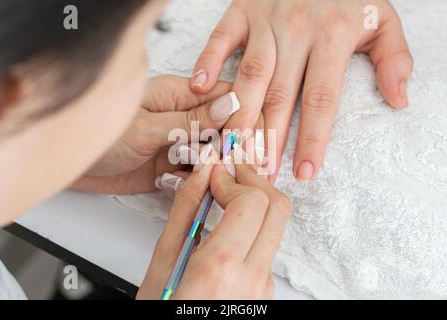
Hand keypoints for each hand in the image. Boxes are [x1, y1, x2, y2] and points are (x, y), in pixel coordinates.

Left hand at [71, 75, 238, 193]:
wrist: (69, 163)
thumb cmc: (97, 132)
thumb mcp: (147, 126)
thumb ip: (189, 120)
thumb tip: (229, 106)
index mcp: (179, 95)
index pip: (225, 98)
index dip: (241, 116)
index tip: (243, 138)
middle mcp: (182, 118)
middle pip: (223, 129)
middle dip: (225, 148)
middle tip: (214, 163)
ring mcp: (177, 144)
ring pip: (211, 155)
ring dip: (205, 168)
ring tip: (184, 172)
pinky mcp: (170, 168)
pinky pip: (194, 176)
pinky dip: (189, 183)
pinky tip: (169, 181)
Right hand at [137, 148, 290, 298]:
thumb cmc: (165, 313)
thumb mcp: (163, 262)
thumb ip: (185, 211)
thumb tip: (202, 175)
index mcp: (222, 268)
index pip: (252, 201)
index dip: (233, 178)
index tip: (214, 173)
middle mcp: (253, 278)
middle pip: (278, 208)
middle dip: (254, 180)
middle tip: (230, 172)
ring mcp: (263, 287)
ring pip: (275, 226)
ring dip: (254, 202)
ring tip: (225, 195)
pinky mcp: (264, 291)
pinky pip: (266, 246)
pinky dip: (251, 226)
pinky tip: (228, 224)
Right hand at [191, 0, 412, 180]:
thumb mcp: (382, 19)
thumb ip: (394, 58)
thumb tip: (399, 100)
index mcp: (332, 38)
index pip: (321, 99)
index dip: (312, 138)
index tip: (304, 172)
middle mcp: (296, 32)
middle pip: (279, 95)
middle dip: (269, 139)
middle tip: (259, 173)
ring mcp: (266, 21)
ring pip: (249, 76)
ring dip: (238, 116)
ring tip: (230, 150)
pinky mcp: (243, 10)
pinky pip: (221, 37)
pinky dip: (207, 61)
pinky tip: (200, 90)